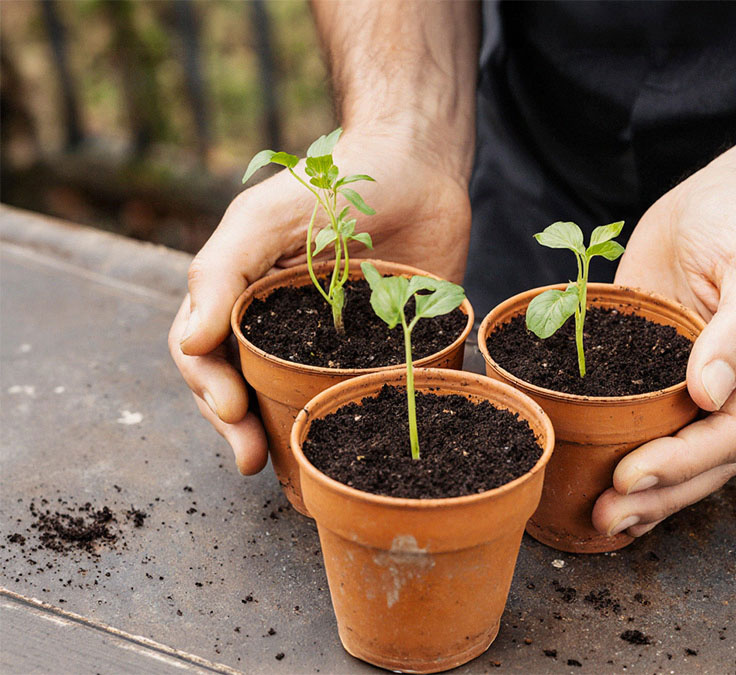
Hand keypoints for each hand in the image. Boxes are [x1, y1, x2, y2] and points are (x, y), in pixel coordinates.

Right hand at [167, 127, 471, 473]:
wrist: (419, 168)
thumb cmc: (333, 183)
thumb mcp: (267, 217)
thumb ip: (223, 271)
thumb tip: (189, 343)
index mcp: (243, 298)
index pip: (205, 354)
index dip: (209, 388)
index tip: (231, 413)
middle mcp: (282, 328)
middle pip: (244, 388)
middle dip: (239, 429)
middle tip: (252, 460)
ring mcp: (334, 345)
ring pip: (297, 402)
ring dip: (287, 440)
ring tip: (292, 476)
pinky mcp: (386, 352)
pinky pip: (365, 396)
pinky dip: (354, 426)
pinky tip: (359, 457)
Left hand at [595, 154, 735, 537]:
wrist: (728, 197)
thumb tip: (709, 393)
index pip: (731, 436)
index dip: (682, 464)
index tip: (631, 477)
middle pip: (705, 464)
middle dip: (657, 496)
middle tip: (605, 516)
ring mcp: (698, 388)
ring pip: (677, 457)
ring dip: (642, 494)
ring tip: (598, 519)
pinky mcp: (660, 374)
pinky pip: (646, 425)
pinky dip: (624, 457)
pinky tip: (594, 484)